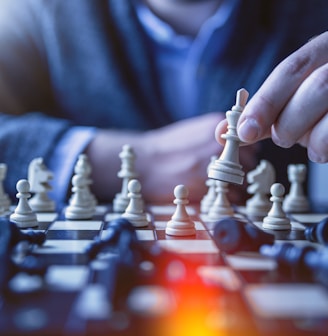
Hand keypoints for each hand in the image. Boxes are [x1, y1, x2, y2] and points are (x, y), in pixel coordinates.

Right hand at [86, 112, 253, 203]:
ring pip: (242, 180)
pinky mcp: (207, 187)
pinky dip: (228, 198)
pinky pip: (232, 196)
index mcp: (216, 127)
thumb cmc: (166, 148)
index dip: (244, 152)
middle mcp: (219, 145)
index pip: (249, 141)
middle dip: (241, 168)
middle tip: (226, 174)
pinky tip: (213, 193)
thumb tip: (236, 145)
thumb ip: (216, 135)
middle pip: (250, 160)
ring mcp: (214, 166)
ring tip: (218, 185)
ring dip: (236, 184)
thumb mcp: (193, 130)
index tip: (236, 159)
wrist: (144, 163)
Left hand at [216, 31, 327, 162]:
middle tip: (282, 138)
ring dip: (310, 136)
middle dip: (290, 121)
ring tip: (307, 145)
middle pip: (316, 86)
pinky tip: (322, 150)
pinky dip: (326, 146)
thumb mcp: (286, 105)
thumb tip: (221, 132)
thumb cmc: (315, 107)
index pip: (290, 70)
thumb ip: (259, 116)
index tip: (246, 132)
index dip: (265, 102)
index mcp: (320, 52)